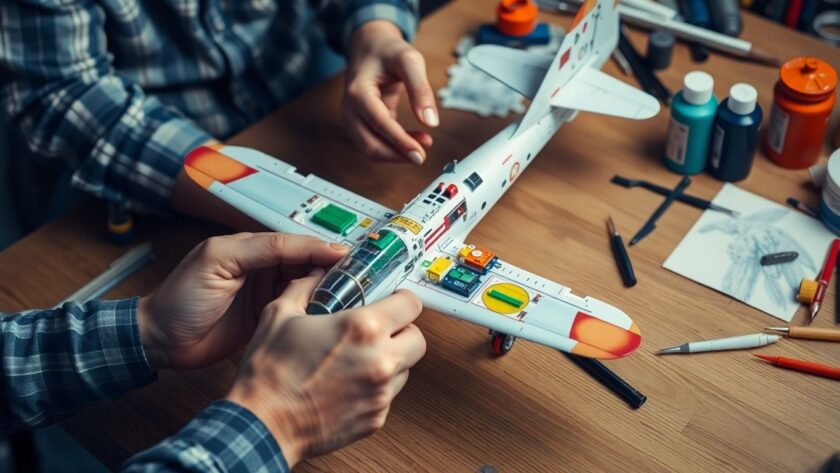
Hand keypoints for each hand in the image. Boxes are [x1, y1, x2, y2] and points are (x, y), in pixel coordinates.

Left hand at [137, 233, 348, 370]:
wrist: (161, 340)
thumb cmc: (179, 297)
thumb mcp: (219, 261)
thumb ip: (261, 249)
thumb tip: (302, 243)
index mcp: (249, 247)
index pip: (293, 242)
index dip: (319, 247)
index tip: (344, 253)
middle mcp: (260, 268)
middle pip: (305, 262)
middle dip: (329, 266)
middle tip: (355, 274)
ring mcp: (264, 293)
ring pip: (305, 285)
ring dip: (325, 288)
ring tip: (348, 293)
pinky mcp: (266, 317)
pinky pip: (296, 308)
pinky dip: (313, 308)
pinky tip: (328, 311)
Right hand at [226, 279, 425, 467]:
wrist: (262, 425)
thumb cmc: (269, 374)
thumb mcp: (280, 314)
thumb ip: (305, 288)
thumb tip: (315, 276)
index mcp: (362, 329)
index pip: (411, 305)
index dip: (402, 300)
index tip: (394, 301)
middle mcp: (380, 361)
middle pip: (418, 338)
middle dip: (403, 331)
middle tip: (382, 330)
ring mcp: (380, 393)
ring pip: (407, 368)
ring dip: (391, 360)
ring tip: (361, 358)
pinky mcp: (376, 418)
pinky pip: (388, 395)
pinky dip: (376, 386)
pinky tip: (350, 381)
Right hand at [342, 20, 437, 164]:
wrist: (369, 46)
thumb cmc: (387, 51)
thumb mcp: (409, 61)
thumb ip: (420, 89)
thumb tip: (431, 121)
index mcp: (358, 92)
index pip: (378, 123)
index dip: (399, 141)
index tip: (419, 153)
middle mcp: (350, 109)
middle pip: (369, 145)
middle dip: (396, 154)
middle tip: (422, 156)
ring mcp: (353, 119)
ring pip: (371, 149)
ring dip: (397, 153)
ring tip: (424, 142)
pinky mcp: (362, 124)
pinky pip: (376, 143)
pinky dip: (395, 147)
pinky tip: (415, 140)